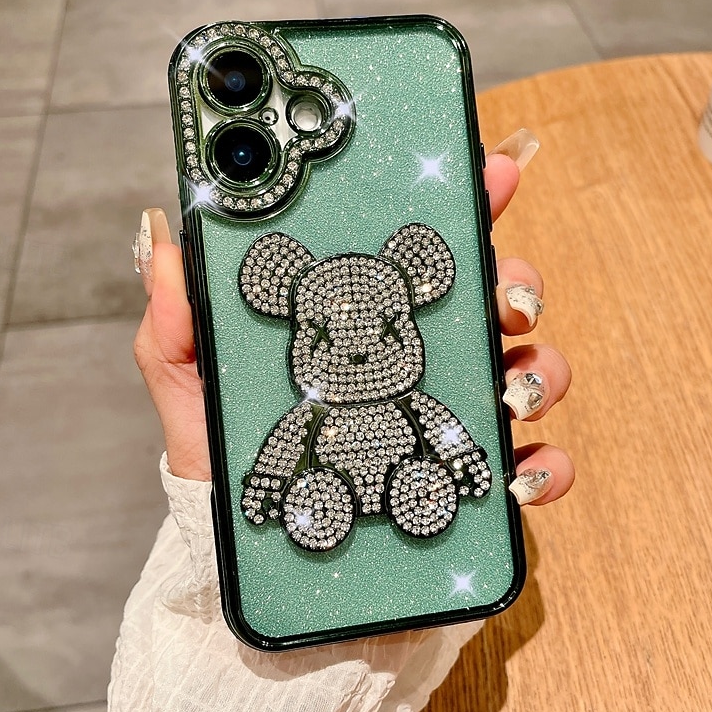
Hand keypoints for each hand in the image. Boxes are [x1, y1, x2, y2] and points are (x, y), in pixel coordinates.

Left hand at [133, 147, 573, 502]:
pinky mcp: (463, 478)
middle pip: (493, 298)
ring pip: (525, 370)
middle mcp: (419, 357)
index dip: (464, 205)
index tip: (491, 173)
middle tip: (503, 295)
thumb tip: (167, 243)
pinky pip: (529, 466)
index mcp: (363, 322)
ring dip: (537, 370)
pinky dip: (544, 465)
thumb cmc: (223, 453)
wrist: (243, 539)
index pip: (421, 252)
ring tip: (509, 390)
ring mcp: (449, 413)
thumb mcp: (192, 382)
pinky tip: (522, 474)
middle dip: (517, 282)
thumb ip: (180, 321)